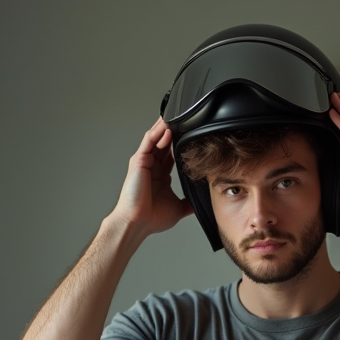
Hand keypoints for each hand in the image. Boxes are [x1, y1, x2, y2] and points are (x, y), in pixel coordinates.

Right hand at [111, 118, 192, 235]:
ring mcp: (144, 162)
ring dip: (165, 126)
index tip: (193, 135)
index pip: (172, 154)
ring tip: (177, 115)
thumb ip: (189, 202)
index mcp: (161, 176)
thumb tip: (201, 202)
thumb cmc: (152, 218)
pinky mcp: (139, 161)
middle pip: (164, 142)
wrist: (138, 223)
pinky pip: (149, 142)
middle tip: (186, 118)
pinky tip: (167, 127)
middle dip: (173, 130)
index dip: (180, 143)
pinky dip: (157, 133)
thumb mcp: (179, 208)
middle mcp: (152, 167)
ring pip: (156, 138)